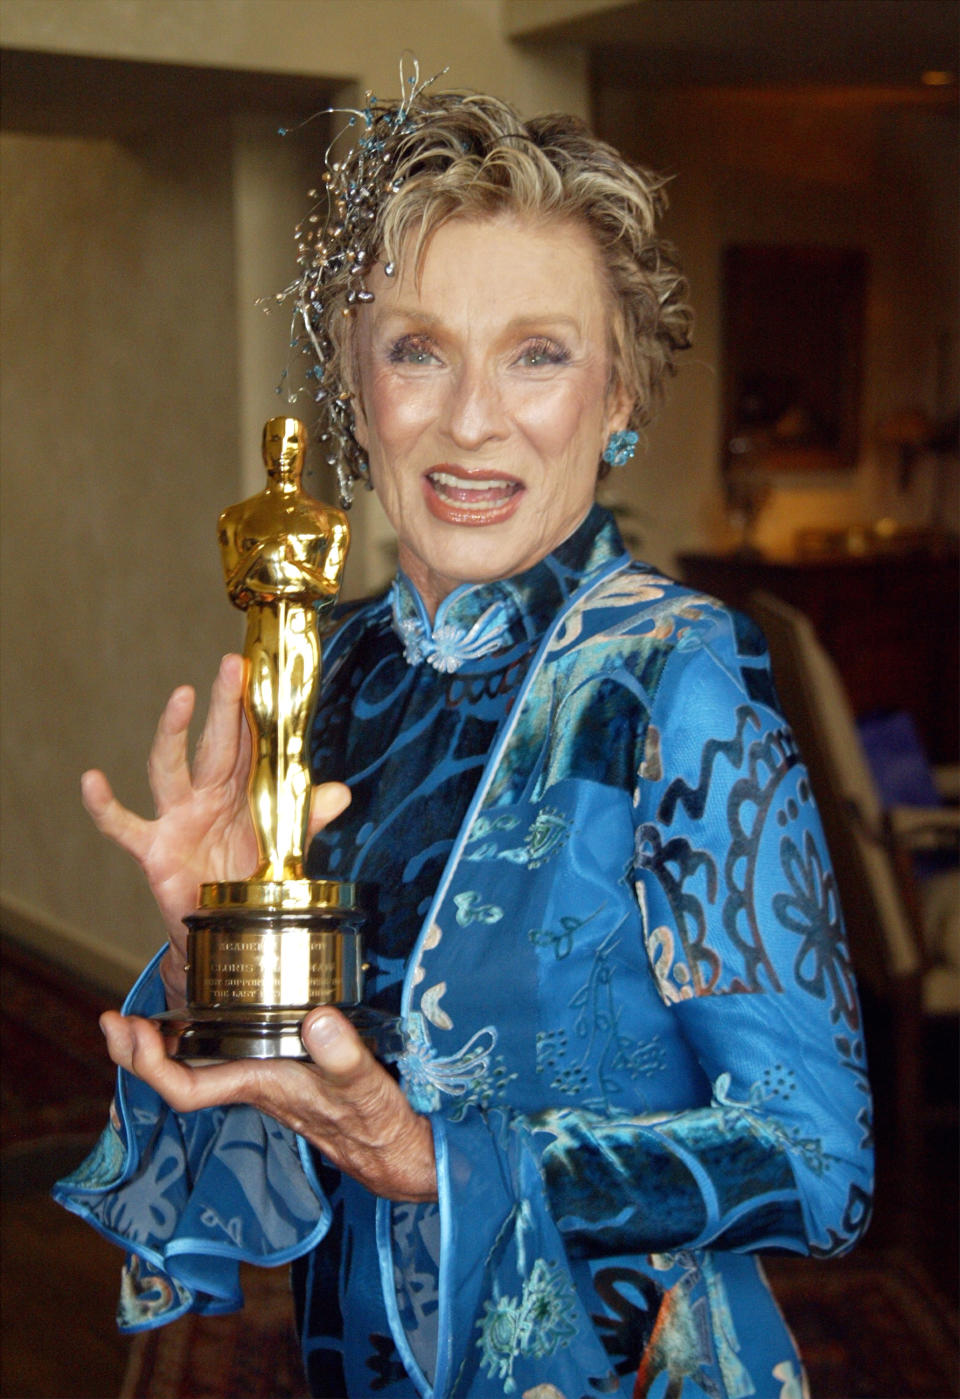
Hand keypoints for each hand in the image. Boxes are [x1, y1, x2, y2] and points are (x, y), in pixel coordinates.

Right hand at [81, 654, 350, 1005]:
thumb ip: (307, 818)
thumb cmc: (248, 878)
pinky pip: (124, 824)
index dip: (253, 707)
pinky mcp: (154, 848)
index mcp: (238, 791)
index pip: (247, 741)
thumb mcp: (284, 846)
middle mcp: (205, 796)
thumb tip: (341, 793)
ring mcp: (177, 818)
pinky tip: (91, 780)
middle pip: (214, 742)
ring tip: (182, 696)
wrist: (226, 930)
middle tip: (233, 665)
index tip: (261, 669)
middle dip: (224, 704)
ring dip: (175, 732)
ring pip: (169, 767)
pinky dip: (105, 806)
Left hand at [100, 1007, 436, 1202]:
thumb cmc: (380, 1125)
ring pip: (195, 1069)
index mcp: (263, 1087)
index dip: (150, 1066)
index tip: (130, 1030)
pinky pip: (221, 1058)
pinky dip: (200, 1037)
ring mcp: (262, 1079)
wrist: (397, 1153)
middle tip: (113, 1017)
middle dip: (139, 1053)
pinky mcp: (278, 1069)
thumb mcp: (368, 1086)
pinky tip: (197, 1016)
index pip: (187, 1088)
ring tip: (139, 1015)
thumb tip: (317, 1018)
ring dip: (163, 1045)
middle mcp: (252, 1085)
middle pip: (177, 1079)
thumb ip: (345, 1057)